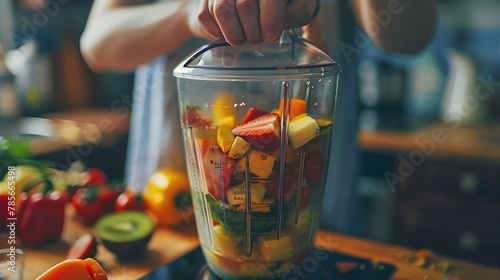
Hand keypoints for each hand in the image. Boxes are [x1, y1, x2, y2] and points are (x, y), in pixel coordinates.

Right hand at [189, 0, 318, 45]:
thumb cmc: (283, 7)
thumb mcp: (298, 9)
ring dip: (235, 35)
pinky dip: (217, 33)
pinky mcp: (206, 0)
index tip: (271, 36)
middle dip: (254, 32)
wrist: (257, 4)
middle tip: (259, 38)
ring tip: (243, 38)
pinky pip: (206, 18)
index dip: (270, 19)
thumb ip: (293, 15)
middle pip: (245, 6)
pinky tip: (228, 33)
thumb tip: (273, 27)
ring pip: (223, 11)